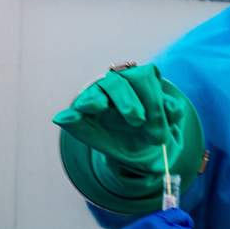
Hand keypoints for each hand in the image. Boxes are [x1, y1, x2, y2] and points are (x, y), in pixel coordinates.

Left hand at [53, 65, 183, 169]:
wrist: (145, 150)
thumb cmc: (114, 140)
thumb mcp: (96, 137)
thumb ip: (78, 126)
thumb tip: (59, 117)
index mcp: (98, 96)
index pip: (93, 91)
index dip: (92, 98)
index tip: (94, 107)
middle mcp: (118, 85)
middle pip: (118, 81)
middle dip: (127, 100)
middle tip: (136, 121)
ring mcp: (141, 85)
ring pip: (144, 78)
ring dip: (152, 106)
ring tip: (156, 137)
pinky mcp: (162, 92)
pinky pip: (168, 93)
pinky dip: (171, 108)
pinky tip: (170, 119)